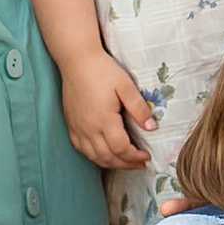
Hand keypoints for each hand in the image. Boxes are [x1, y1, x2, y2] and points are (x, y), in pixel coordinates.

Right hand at [61, 49, 156, 171]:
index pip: (121, 149)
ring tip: (125, 162)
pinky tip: (104, 154)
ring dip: (111, 163)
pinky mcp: (71, 124)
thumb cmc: (102, 70)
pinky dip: (95, 156)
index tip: (146, 156)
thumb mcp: (126, 86)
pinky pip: (81, 149)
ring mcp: (78, 128)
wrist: (76, 60)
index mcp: (104, 120)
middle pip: (108, 157)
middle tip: (140, 163)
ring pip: (94, 156)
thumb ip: (139, 109)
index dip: (135, 157)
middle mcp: (88, 129)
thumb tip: (152, 128)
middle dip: (126, 164)